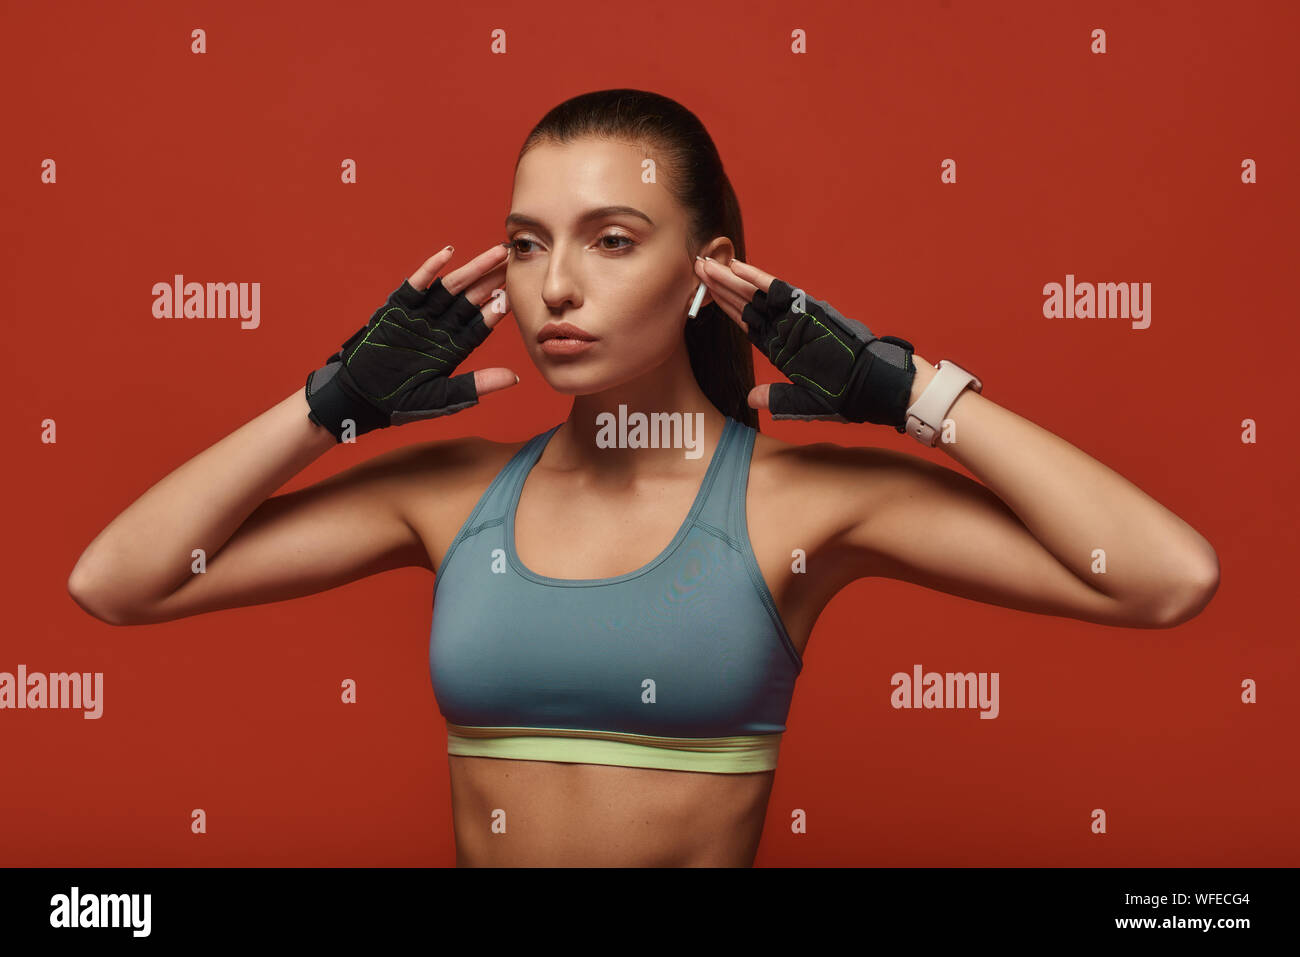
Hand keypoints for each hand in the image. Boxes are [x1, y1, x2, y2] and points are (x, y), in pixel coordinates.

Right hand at [305, 244, 518, 441]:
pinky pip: (416, 285)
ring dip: (473, 269)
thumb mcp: (443, 397)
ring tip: (496, 253)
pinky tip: (448, 253)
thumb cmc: (401, 402)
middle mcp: (441, 327)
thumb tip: (515, 378)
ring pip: (452, 287)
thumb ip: (477, 385)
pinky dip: (430, 269)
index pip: (483, 323)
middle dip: (493, 279)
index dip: (501, 307)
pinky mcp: (398, 309)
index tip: (521, 291)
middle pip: (473, 298)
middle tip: (514, 259)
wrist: (361, 398)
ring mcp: (420, 316)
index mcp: (455, 348)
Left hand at [694, 255, 918, 429]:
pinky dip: (757, 279)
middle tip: (697, 266)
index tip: (705, 292)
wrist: (875, 388)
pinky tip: (737, 267)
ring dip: (730, 279)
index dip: (725, 307)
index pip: (746, 322)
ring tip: (706, 263)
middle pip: (745, 303)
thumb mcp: (804, 402)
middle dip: (720, 286)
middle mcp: (786, 329)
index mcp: (783, 348)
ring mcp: (796, 318)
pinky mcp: (808, 311)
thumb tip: (751, 399)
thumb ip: (776, 398)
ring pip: (755, 294)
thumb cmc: (846, 396)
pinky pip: (778, 292)